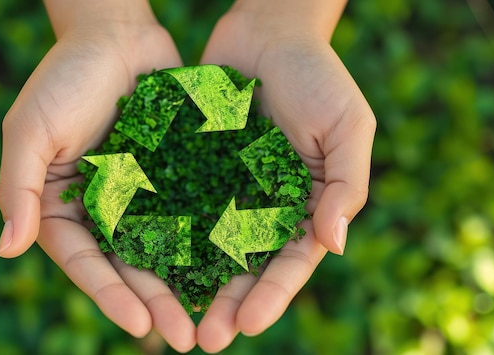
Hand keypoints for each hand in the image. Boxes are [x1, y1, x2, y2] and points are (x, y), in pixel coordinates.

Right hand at [0, 2, 195, 351]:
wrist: (116, 35)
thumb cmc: (64, 77)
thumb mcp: (30, 131)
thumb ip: (18, 189)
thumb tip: (7, 250)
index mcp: (63, 206)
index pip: (85, 261)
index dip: (109, 294)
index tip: (139, 323)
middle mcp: (104, 209)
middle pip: (129, 267)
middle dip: (155, 303)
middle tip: (186, 338)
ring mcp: (143, 195)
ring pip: (165, 250)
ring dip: (186, 286)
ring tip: (214, 319)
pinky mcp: (176, 177)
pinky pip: (193, 214)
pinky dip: (208, 242)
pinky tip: (233, 268)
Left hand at [196, 2, 375, 351]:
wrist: (269, 30)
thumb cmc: (318, 75)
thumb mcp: (347, 126)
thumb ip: (346, 184)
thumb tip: (333, 245)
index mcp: (304, 204)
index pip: (290, 262)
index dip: (272, 296)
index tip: (247, 324)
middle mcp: (261, 205)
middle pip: (244, 266)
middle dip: (227, 303)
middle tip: (206, 340)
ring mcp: (225, 188)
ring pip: (206, 246)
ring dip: (192, 284)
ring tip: (172, 317)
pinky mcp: (193, 167)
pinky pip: (178, 205)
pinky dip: (165, 233)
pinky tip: (146, 261)